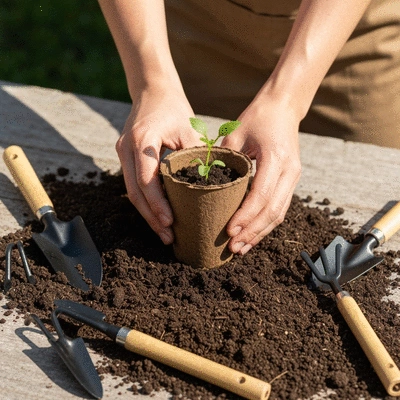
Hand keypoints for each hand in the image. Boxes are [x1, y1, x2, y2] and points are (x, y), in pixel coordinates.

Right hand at [116, 86, 200, 244]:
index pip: (146, 180)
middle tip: (168, 237)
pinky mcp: (126, 157)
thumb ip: (195, 157)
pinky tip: (158, 215)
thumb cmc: (173, 107)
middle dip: (151, 217)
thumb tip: (209, 188)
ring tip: (164, 233)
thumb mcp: (188, 129)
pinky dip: (146, 202)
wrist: (152, 89)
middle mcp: (126, 149)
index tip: (170, 223)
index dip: (157, 205)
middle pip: (135, 193)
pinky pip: (134, 184)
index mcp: (142, 140)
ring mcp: (123, 153)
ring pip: (132, 192)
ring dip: (147, 214)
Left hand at [221, 92, 301, 254]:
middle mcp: (289, 171)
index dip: (245, 216)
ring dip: (260, 233)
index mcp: (276, 159)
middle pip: (273, 211)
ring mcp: (293, 177)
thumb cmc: (257, 117)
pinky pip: (280, 207)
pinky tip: (252, 234)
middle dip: (252, 232)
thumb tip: (207, 186)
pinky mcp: (291, 181)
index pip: (260, 196)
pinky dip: (266, 223)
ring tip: (241, 248)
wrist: (284, 107)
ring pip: (279, 214)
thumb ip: (224, 159)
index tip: (229, 230)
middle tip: (233, 247)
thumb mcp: (236, 134)